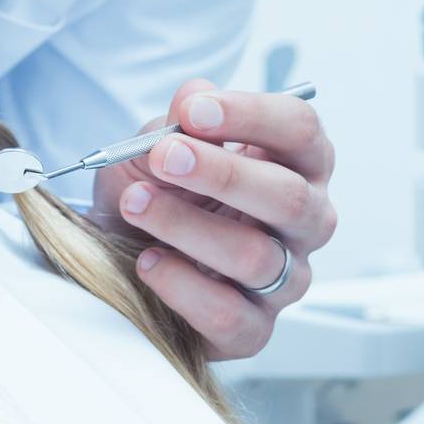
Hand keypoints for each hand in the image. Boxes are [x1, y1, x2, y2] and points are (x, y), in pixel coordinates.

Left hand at [89, 79, 336, 360]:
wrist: (119, 248)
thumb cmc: (157, 188)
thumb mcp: (159, 142)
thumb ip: (180, 119)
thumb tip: (196, 93)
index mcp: (295, 163)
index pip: (302, 130)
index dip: (252, 115)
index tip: (194, 109)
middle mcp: (304, 222)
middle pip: (290, 196)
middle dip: (222, 173)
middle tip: (164, 156)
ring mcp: (285, 279)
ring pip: (255, 257)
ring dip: (186, 225)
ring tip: (136, 203)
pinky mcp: (254, 330)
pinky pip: (230, 315)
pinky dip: (183, 286)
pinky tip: (148, 260)